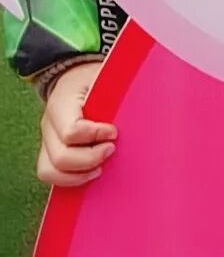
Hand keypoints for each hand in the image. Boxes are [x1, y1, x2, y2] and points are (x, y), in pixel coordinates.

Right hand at [37, 61, 115, 188]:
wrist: (73, 79)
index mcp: (61, 104)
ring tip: (100, 167)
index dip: (95, 135)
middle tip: (111, 149)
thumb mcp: (104, 77)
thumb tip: (144, 100)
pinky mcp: (48, 153)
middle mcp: (48, 125)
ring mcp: (46, 141)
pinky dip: (71, 179)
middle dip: (91, 158)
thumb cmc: (93, 80)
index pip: (71, 131)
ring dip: (79, 175)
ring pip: (49, 171)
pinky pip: (51, 175)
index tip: (114, 132)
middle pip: (61, 157)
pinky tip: (91, 172)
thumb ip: (115, 91)